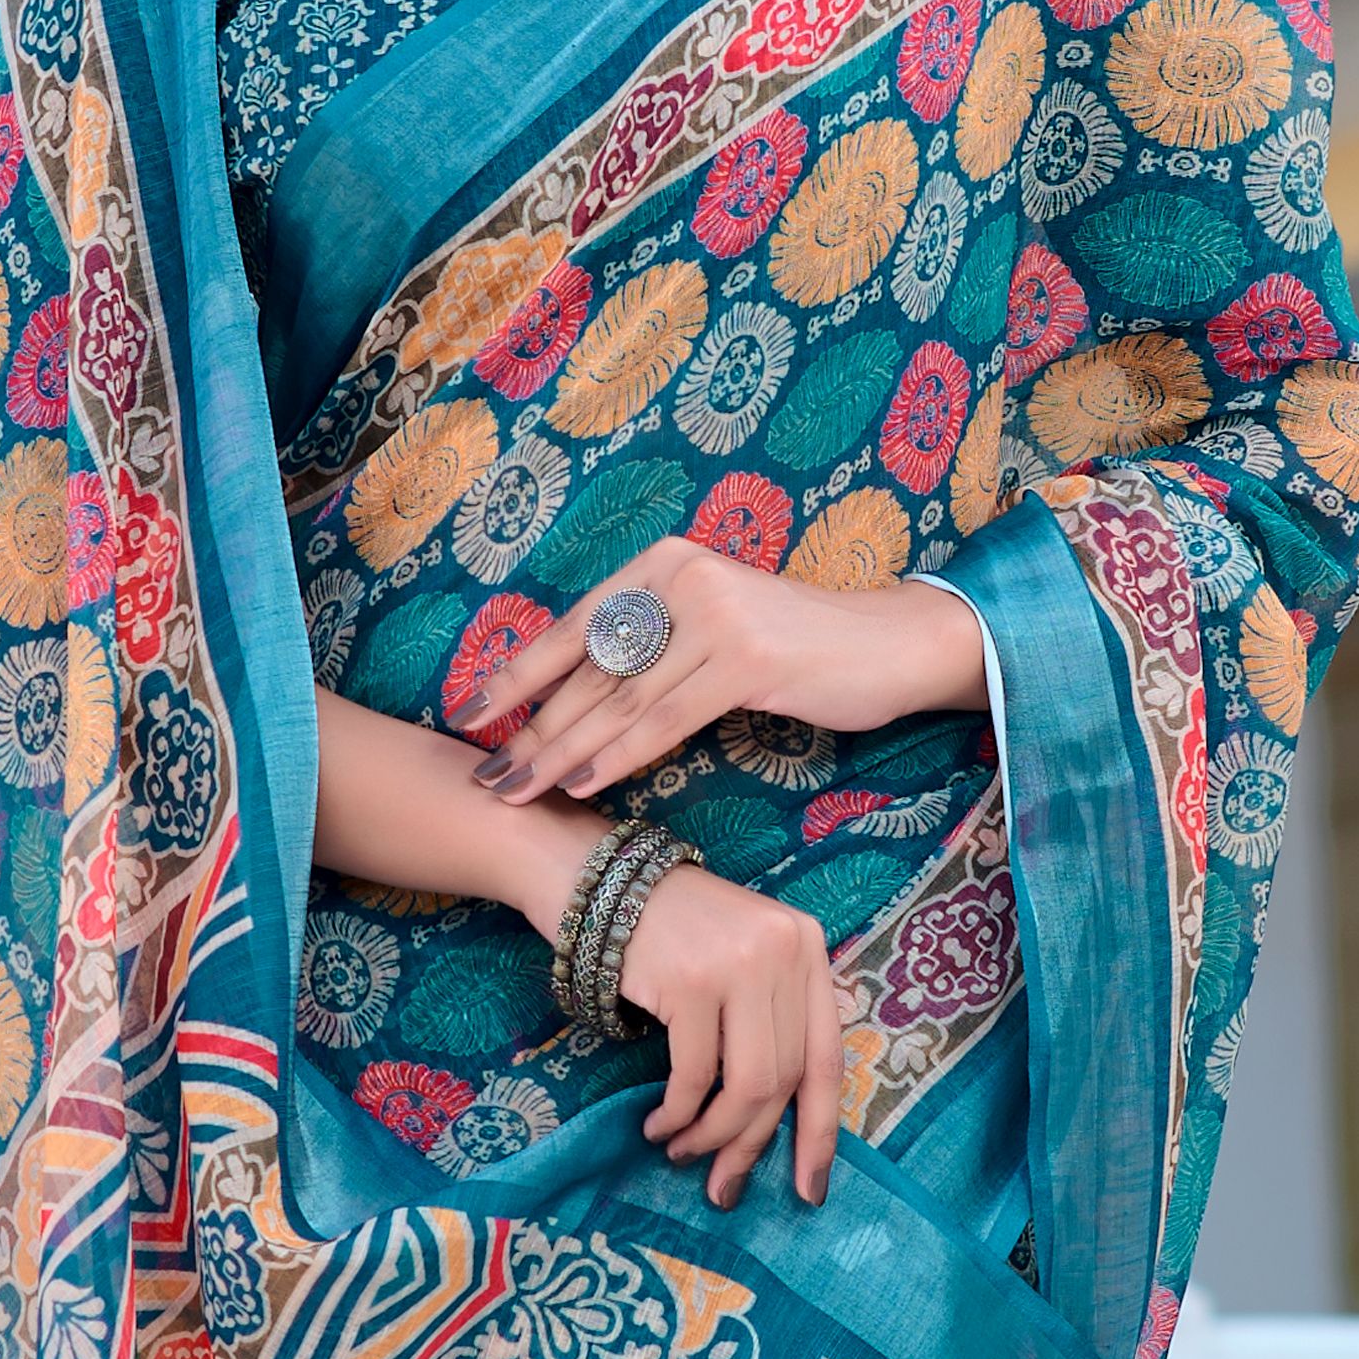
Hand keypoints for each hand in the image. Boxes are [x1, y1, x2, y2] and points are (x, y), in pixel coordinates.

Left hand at [462, 527, 984, 808]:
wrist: (890, 645)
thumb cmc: (799, 649)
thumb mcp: (714, 631)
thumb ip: (654, 648)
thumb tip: (580, 697)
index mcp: (663, 565)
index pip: (574, 628)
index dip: (517, 676)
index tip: (468, 717)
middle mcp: (682, 577)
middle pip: (590, 669)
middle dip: (532, 730)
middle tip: (488, 777)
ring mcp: (715, 614)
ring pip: (620, 699)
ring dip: (563, 752)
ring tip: (521, 792)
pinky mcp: (747, 658)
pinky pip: (664, 718)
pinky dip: (619, 755)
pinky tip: (583, 783)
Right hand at [620, 863, 844, 1210]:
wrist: (603, 882)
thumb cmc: (676, 934)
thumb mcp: (745, 958)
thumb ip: (774, 1017)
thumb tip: (780, 1119)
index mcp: (808, 948)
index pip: (827, 1058)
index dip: (820, 1133)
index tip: (809, 1189)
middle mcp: (785, 952)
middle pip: (784, 1079)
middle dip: (752, 1145)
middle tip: (724, 1185)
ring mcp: (739, 964)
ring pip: (746, 1085)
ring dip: (712, 1135)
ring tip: (683, 1153)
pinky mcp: (691, 981)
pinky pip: (695, 1074)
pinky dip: (678, 1113)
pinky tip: (659, 1125)